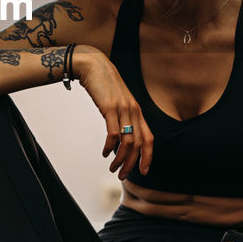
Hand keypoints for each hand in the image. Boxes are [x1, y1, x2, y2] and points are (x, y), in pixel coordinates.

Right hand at [74, 47, 152, 179]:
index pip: (149, 138)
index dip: (148, 157)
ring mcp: (123, 109)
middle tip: (123, 176)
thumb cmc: (104, 85)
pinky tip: (105, 153)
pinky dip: (110, 147)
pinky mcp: (109, 107)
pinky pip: (113, 133)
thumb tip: (119, 140)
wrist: (93, 65)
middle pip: (138, 145)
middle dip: (132, 164)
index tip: (143, 171)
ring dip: (120, 159)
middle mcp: (134, 111)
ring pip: (127, 142)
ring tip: (113, 168)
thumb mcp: (117, 102)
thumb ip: (122, 118)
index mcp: (137, 111)